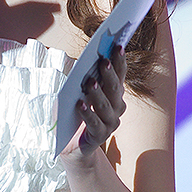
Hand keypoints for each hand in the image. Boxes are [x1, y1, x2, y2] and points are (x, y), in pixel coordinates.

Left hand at [61, 45, 126, 160]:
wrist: (72, 145)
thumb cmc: (75, 113)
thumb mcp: (78, 92)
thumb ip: (83, 79)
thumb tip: (82, 62)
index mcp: (114, 94)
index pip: (119, 75)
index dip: (119, 61)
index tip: (117, 46)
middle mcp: (116, 108)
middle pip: (114, 89)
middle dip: (110, 74)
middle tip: (103, 61)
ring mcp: (110, 123)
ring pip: (106, 106)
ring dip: (98, 93)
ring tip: (90, 82)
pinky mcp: (99, 136)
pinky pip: (94, 123)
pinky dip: (87, 113)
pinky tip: (80, 104)